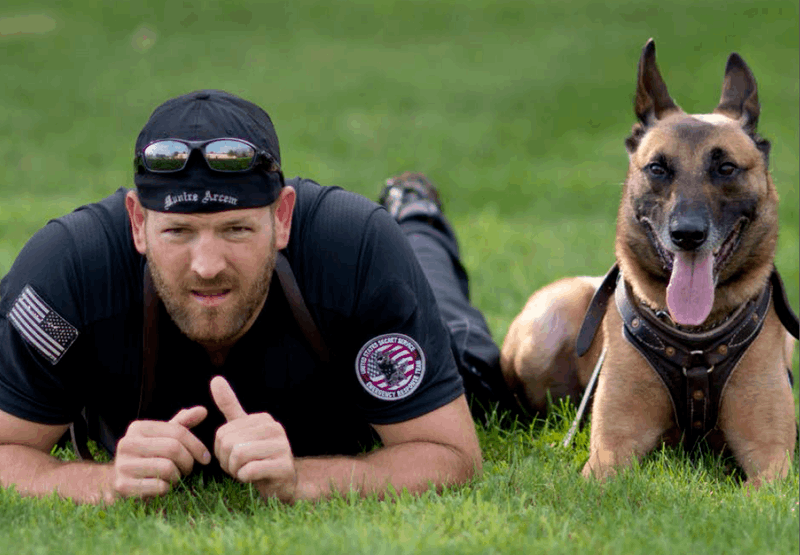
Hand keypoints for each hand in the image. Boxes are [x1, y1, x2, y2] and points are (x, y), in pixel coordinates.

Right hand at [113, 406, 210, 498]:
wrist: (118, 480)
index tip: (206, 458)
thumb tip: (203, 411)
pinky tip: (162, 486)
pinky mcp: (123, 486)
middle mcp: (127, 443)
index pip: (178, 432)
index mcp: (138, 428)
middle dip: (188, 462)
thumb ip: (182, 424)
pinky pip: (159, 487)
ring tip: (174, 476)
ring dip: (177, 476)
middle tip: (188, 469)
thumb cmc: (149, 456)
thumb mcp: (163, 437)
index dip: (197, 446)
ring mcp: (123, 465)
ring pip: (168, 468)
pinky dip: (167, 489)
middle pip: (173, 449)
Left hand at [211, 376, 296, 501]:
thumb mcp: (242, 431)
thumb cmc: (257, 458)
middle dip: (228, 462)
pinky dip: (245, 478)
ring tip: (247, 472)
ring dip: (236, 470)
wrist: (281, 485)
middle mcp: (275, 428)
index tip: (236, 456)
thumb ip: (229, 406)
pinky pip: (249, 470)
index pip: (222, 433)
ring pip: (238, 456)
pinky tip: (254, 478)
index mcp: (263, 419)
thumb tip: (215, 379)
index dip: (222, 451)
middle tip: (241, 466)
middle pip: (229, 444)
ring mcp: (282, 447)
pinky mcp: (284, 466)